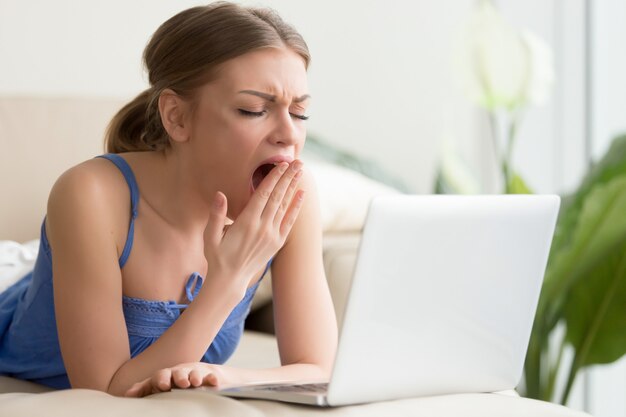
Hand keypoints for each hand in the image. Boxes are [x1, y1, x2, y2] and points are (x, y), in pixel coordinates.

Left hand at [124, 362, 228, 396]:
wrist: (198, 375)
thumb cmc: (174, 383)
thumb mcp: (159, 385)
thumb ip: (144, 388)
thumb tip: (127, 394)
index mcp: (167, 376)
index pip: (162, 375)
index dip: (162, 379)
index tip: (163, 385)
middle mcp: (180, 373)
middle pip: (179, 373)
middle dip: (180, 377)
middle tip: (182, 383)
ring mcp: (195, 373)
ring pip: (195, 373)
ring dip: (195, 377)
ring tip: (196, 382)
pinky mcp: (209, 376)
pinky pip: (211, 377)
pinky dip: (213, 379)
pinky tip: (215, 383)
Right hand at [203, 160, 304, 290]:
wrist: (230, 279)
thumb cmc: (217, 255)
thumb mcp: (210, 235)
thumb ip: (216, 214)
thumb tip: (219, 194)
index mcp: (246, 222)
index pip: (263, 195)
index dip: (273, 178)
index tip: (281, 165)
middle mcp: (262, 228)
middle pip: (278, 197)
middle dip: (288, 178)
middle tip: (298, 162)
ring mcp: (272, 235)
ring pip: (285, 206)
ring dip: (293, 187)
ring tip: (300, 171)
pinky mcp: (277, 243)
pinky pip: (289, 221)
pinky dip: (296, 207)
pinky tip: (301, 194)